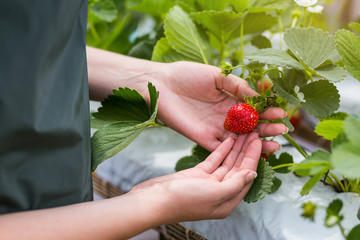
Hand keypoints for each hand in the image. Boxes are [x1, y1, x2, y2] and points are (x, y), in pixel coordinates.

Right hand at [130, 133, 260, 221]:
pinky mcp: (197, 174)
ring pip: (227, 162)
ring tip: (244, 132)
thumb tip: (253, 173)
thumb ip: (235, 184)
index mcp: (227, 201)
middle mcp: (220, 192)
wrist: (153, 200)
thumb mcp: (213, 194)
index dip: (254, 157)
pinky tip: (228, 139)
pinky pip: (214, 160)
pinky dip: (220, 149)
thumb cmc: (182, 201)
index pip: (246, 176)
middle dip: (246, 150)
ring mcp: (208, 182)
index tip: (260, 140)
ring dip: (235, 148)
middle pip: (238, 168)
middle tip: (254, 131)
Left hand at [153, 61, 287, 151]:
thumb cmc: (187, 75)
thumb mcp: (217, 76)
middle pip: (251, 126)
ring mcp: (215, 129)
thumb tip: (259, 96)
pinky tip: (252, 149)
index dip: (268, 111)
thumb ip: (238, 86)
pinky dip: (238, 150)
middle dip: (268, 127)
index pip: (253, 109)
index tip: (282, 112)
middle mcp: (225, 117)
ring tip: (275, 142)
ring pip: (241, 140)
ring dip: (258, 142)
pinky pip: (224, 148)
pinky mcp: (204, 138)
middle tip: (282, 129)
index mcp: (229, 101)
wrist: (162, 84)